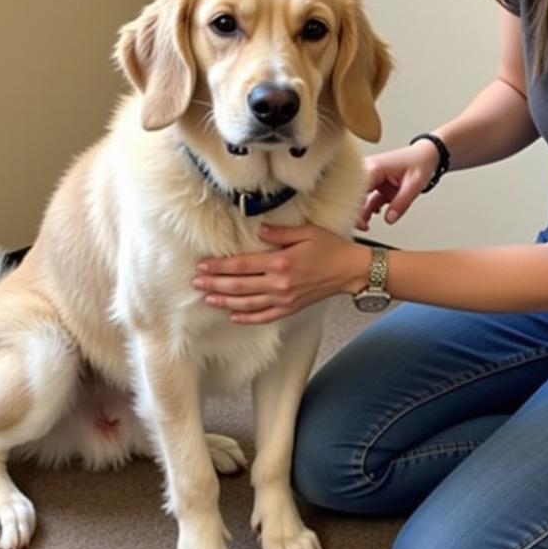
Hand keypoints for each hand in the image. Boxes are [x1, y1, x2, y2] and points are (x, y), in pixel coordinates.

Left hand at [192, 224, 367, 324]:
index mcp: (281, 262)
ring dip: (225, 301)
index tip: (203, 265)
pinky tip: (233, 315)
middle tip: (196, 282)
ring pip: (247, 303)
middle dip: (215, 284)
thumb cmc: (331, 248)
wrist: (350, 270)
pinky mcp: (291, 308)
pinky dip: (247, 318)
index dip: (220, 266)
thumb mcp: (306, 232)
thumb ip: (279, 233)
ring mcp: (285, 298)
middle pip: (240, 286)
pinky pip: (264, 317)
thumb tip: (259, 231)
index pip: (243, 265)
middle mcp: (280, 283)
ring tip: (207, 298)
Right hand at [359, 140, 439, 229]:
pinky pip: (367, 200)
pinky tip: (371, 217)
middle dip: (355, 212)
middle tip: (362, 227)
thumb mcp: (414, 184)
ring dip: (361, 213)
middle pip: (353, 194)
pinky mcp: (375, 185)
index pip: (355, 188)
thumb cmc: (419, 163)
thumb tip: (389, 219)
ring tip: (366, 226)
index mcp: (374, 167)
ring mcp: (371, 179)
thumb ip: (401, 203)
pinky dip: (368, 210)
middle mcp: (368, 171)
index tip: (358, 221)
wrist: (425, 156)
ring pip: (358, 199)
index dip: (354, 206)